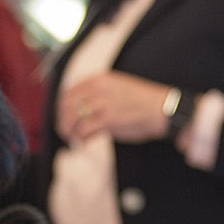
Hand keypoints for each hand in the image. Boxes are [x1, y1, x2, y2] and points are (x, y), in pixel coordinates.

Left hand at [58, 71, 173, 145]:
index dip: (61, 108)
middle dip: (63, 121)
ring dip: (69, 132)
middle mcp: (98, 90)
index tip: (64, 117)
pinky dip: (79, 139)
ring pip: (72, 119)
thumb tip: (80, 106)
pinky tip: (82, 143)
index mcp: (99, 79)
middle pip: (66, 106)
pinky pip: (84, 131)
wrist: (161, 108)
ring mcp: (103, 105)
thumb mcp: (117, 85)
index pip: (68, 92)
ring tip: (73, 139)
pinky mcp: (109, 120)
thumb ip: (98, 91)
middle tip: (66, 131)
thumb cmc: (142, 100)